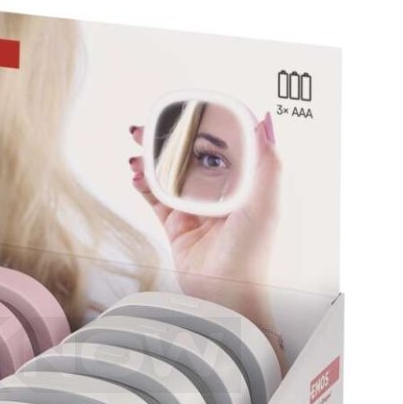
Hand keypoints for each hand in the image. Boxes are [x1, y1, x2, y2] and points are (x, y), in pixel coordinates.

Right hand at [129, 113, 285, 368]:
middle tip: (149, 125)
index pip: (224, 143)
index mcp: (245, 184)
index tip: (187, 106)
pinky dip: (143, 185)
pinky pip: (156, 200)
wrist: (225, 296)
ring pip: (170, 175)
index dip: (205, 122)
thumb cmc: (251, 256)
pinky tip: (135, 174)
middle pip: (191, 156)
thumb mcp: (265, 205)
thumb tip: (266, 121)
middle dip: (169, 138)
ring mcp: (197, 210)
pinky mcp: (177, 228)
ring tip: (135, 149)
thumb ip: (267, 163)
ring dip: (151, 160)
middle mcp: (220, 194)